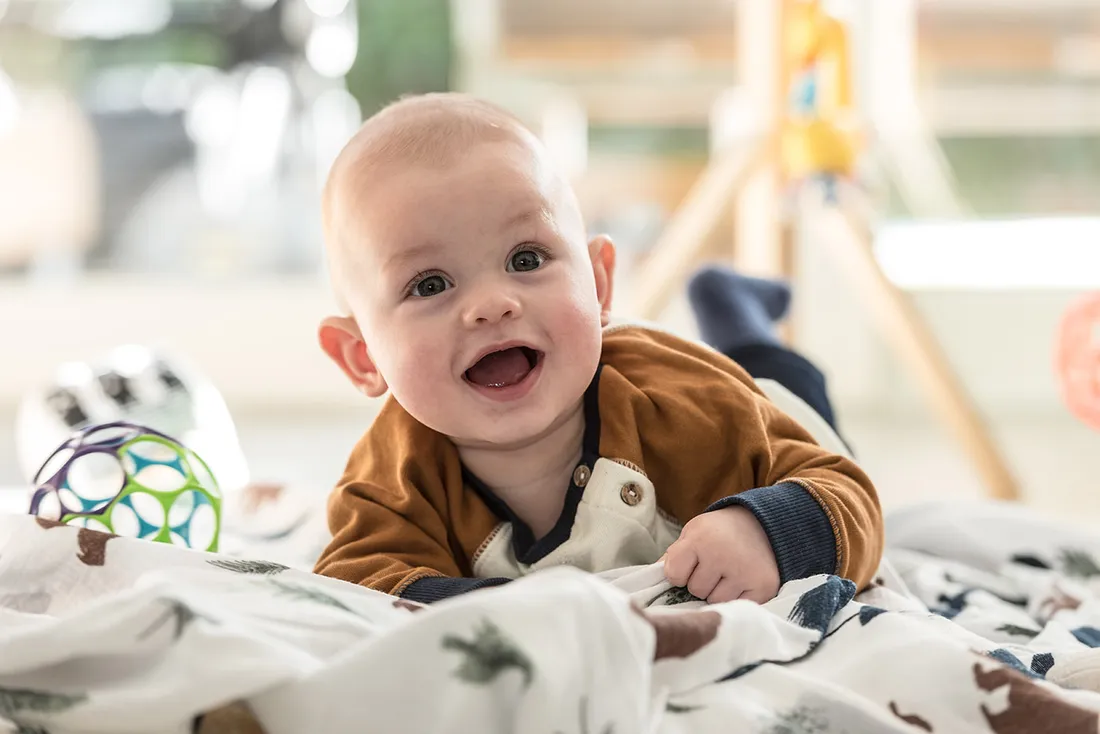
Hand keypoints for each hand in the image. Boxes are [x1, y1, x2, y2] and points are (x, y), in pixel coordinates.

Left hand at [662, 506, 779, 603]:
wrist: (761, 524)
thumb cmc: (719, 532)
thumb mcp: (692, 533)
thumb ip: (673, 556)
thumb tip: (651, 580)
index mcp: (700, 539)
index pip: (674, 575)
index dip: (680, 572)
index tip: (690, 563)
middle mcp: (722, 555)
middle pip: (696, 590)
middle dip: (701, 581)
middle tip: (714, 565)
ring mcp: (744, 573)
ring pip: (715, 601)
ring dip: (718, 592)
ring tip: (728, 573)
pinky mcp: (763, 587)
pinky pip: (736, 606)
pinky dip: (736, 597)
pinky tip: (741, 580)